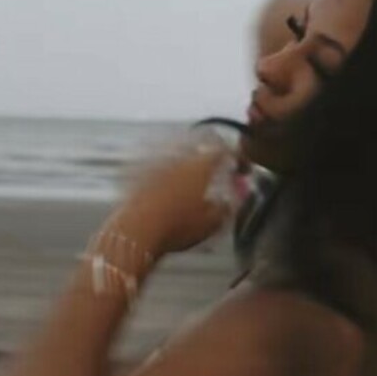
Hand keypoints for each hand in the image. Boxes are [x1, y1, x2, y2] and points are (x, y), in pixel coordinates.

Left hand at [115, 137, 252, 257]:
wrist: (135, 231)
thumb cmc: (176, 228)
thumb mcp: (210, 224)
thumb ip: (224, 209)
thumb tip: (228, 203)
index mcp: (201, 166)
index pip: (224, 150)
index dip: (236, 156)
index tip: (241, 166)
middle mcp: (178, 156)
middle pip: (200, 144)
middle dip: (211, 152)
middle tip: (217, 164)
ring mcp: (156, 160)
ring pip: (176, 148)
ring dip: (188, 155)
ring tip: (192, 168)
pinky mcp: (137, 170)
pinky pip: (155, 158)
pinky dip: (165, 163)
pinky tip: (165, 173)